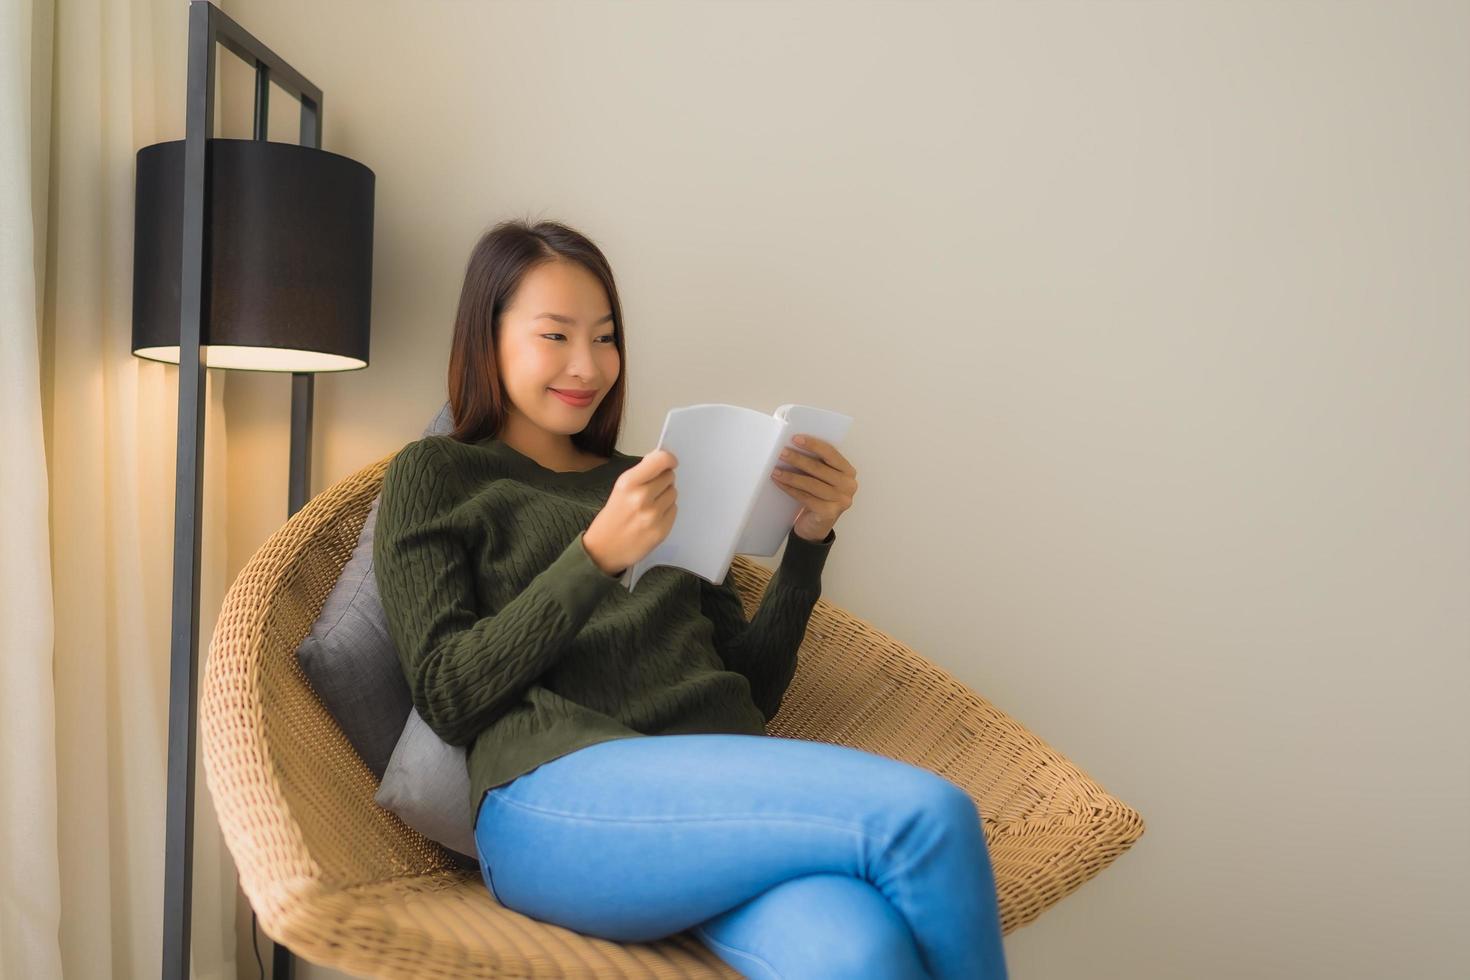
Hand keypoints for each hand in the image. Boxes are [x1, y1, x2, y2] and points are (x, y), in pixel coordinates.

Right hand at [584, 449, 678, 574]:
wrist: (604, 550)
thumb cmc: (612, 517)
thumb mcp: (620, 489)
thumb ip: (642, 473)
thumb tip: (663, 459)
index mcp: (628, 483)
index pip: (660, 461)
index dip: (668, 459)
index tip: (670, 462)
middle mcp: (642, 497)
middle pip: (669, 476)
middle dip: (663, 479)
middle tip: (651, 490)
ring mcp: (653, 515)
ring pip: (673, 493)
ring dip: (665, 496)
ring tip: (650, 505)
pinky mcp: (662, 530)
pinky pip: (674, 509)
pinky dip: (667, 511)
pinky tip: (652, 518)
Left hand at [771, 435, 857, 541]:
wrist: (816, 527)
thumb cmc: (818, 497)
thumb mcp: (822, 479)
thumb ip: (817, 464)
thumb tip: (793, 446)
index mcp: (849, 471)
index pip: (831, 453)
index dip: (812, 445)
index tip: (795, 439)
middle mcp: (849, 485)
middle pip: (819, 468)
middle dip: (798, 459)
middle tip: (781, 453)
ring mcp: (841, 500)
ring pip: (811, 483)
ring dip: (791, 475)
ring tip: (775, 469)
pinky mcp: (829, 513)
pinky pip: (805, 497)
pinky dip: (790, 489)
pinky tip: (779, 482)